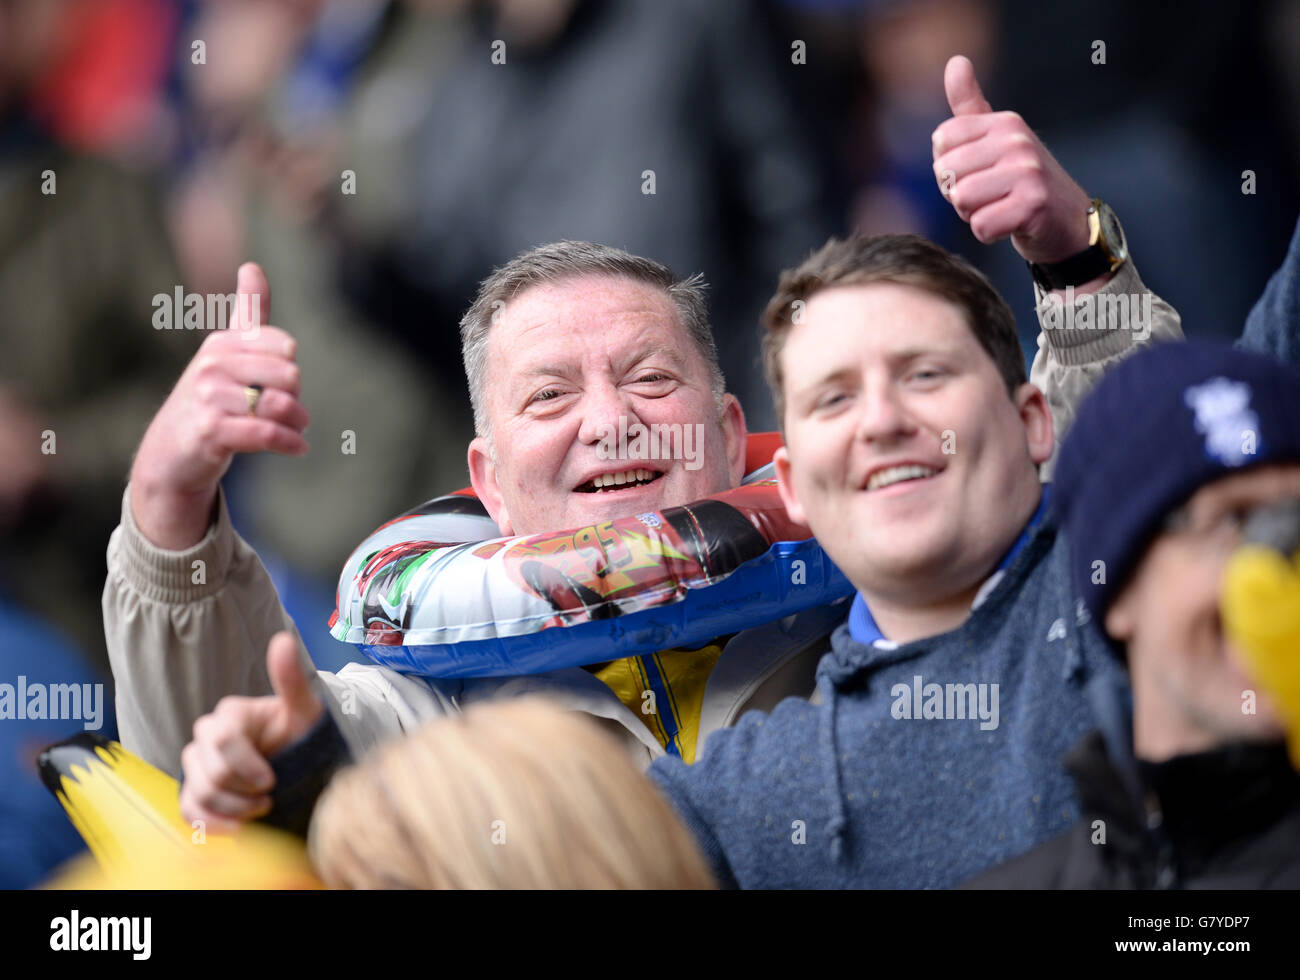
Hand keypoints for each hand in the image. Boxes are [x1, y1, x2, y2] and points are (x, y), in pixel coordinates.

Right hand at [130, 263, 309, 549]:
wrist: (170, 454)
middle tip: (294, 413)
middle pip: (288, 375)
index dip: (289, 368)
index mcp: (222, 343)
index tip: (283, 383)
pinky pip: (266, 432)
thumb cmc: (208, 400)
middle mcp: (213, 365)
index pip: (282, 346)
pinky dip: (290, 443)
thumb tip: (252, 267)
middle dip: (296, 397)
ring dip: (297, 423)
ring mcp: (210, 397)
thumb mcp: (224, 354)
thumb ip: (246, 314)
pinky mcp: (211, 431)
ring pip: (280, 404)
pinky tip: (300, 448)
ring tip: (299, 430)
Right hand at [179, 632, 324, 833]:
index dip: (247, 766)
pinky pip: (188, 812)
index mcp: (229, 715)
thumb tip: (283, 640)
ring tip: (262, 809)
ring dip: (234, 810)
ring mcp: (197, 765)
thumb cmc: (303, 738)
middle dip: (243, 791)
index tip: (273, 781)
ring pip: (199, 793)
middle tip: (271, 796)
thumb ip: (291, 679)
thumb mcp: (305, 711)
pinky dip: (212, 825)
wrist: (303, 769)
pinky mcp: (194, 792)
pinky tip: (238, 830)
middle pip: (211, 772)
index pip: (223, 741)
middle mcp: (207, 736)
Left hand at [932, 55, 1093, 266]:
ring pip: (961, 200)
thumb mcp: (998, 139)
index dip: (949, 166)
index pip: (941, 141)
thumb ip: (970, 106)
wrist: (1068, 222)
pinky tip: (1010, 225)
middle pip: (946, 173)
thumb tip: (956, 61)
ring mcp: (1028, 172)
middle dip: (958, 194)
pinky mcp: (1033, 206)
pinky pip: (980, 226)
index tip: (978, 173)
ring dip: (973, 214)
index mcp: (1004, 122)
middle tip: (991, 196)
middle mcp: (1017, 141)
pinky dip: (988, 234)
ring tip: (1001, 208)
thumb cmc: (1023, 182)